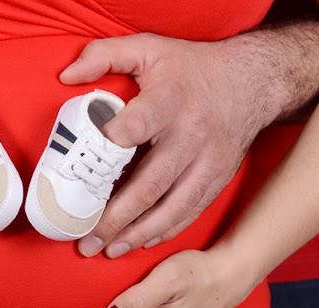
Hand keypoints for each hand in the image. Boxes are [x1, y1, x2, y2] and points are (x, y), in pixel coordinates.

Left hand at [61, 33, 278, 257]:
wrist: (252, 82)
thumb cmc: (190, 68)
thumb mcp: (148, 48)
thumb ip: (105, 55)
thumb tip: (67, 77)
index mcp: (170, 100)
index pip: (139, 124)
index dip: (113, 143)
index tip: (85, 166)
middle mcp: (192, 134)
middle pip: (151, 184)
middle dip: (115, 218)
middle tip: (86, 239)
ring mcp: (208, 161)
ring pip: (172, 207)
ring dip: (138, 234)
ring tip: (109, 250)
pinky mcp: (218, 178)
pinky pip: (190, 211)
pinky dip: (165, 231)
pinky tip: (140, 243)